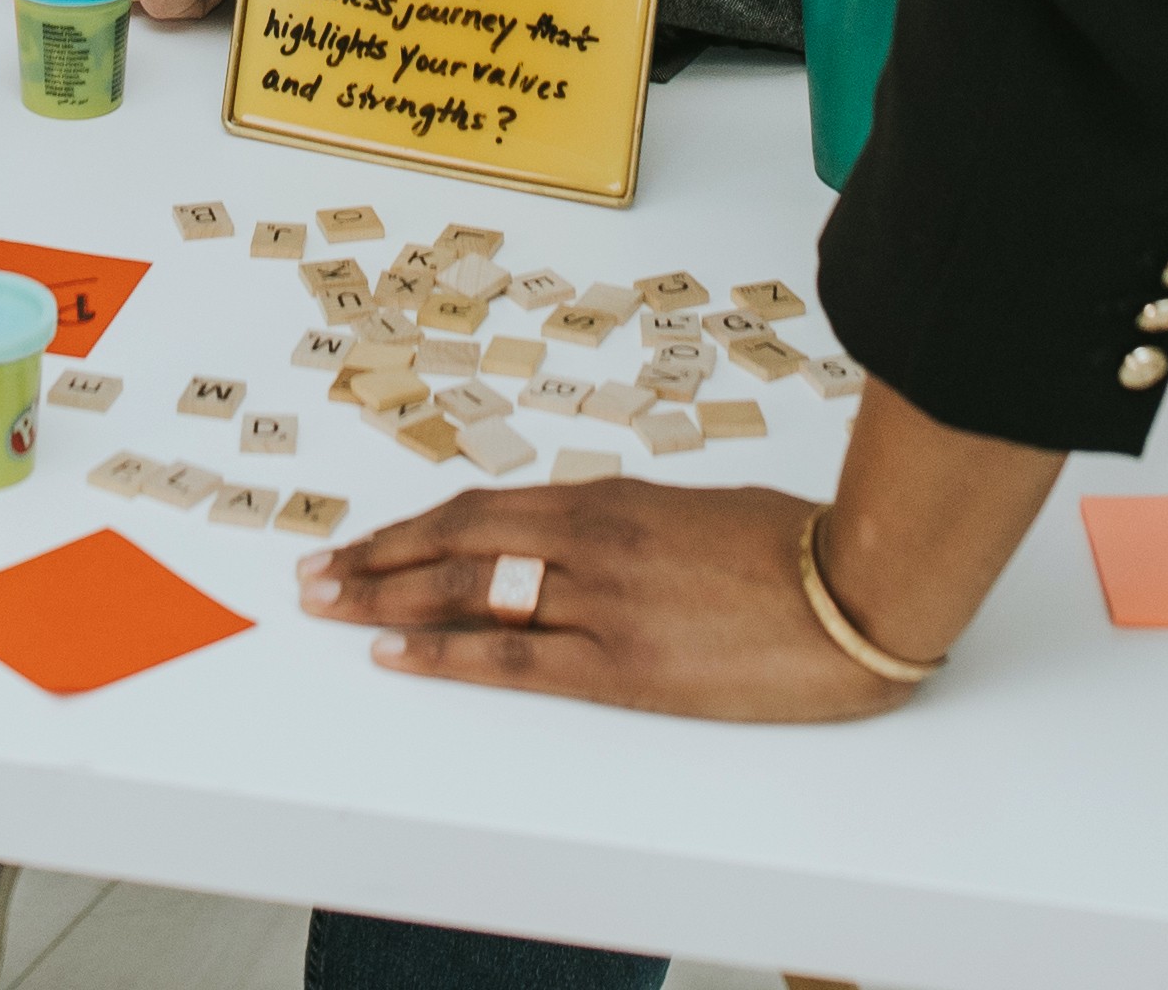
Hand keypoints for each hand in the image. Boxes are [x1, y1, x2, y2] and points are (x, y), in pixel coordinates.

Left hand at [295, 355, 1064, 718]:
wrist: (854, 593)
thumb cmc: (789, 549)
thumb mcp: (698, 515)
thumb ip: (633, 527)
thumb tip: (589, 539)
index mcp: (608, 500)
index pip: (482, 509)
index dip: (414, 527)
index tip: (364, 541)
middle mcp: (588, 540)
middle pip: (454, 543)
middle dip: (375, 559)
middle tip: (313, 572)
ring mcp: (598, 602)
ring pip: (465, 592)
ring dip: (387, 599)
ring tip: (328, 606)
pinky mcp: (620, 666)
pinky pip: (511, 657)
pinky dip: (444, 655)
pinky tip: (395, 656)